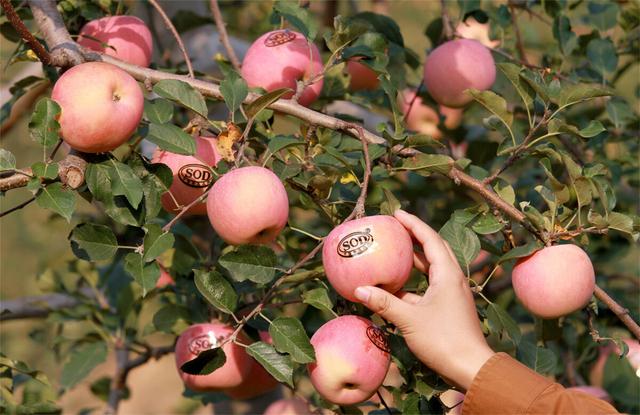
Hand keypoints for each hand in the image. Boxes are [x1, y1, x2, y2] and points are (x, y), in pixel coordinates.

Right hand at [354, 209, 494, 390]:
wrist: (471, 369)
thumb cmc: (443, 340)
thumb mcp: (409, 320)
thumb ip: (384, 303)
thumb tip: (359, 290)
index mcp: (448, 274)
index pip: (429, 239)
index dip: (413, 224)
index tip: (397, 213)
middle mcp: (452, 279)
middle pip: (434, 249)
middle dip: (415, 236)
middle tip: (396, 227)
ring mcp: (452, 294)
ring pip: (433, 268)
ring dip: (415, 259)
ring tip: (394, 251)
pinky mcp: (449, 307)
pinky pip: (430, 286)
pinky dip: (414, 282)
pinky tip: (396, 287)